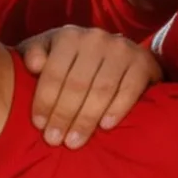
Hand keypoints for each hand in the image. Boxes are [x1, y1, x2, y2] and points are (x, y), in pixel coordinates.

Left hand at [18, 27, 160, 147]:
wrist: (113, 55)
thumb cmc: (70, 60)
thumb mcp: (47, 51)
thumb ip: (34, 53)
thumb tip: (34, 65)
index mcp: (69, 35)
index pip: (54, 72)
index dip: (45, 100)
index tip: (39, 125)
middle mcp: (96, 38)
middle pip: (77, 83)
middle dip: (64, 115)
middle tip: (55, 140)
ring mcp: (121, 49)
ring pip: (101, 89)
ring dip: (87, 118)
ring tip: (75, 141)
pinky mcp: (143, 62)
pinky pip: (130, 89)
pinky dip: (117, 109)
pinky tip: (106, 126)